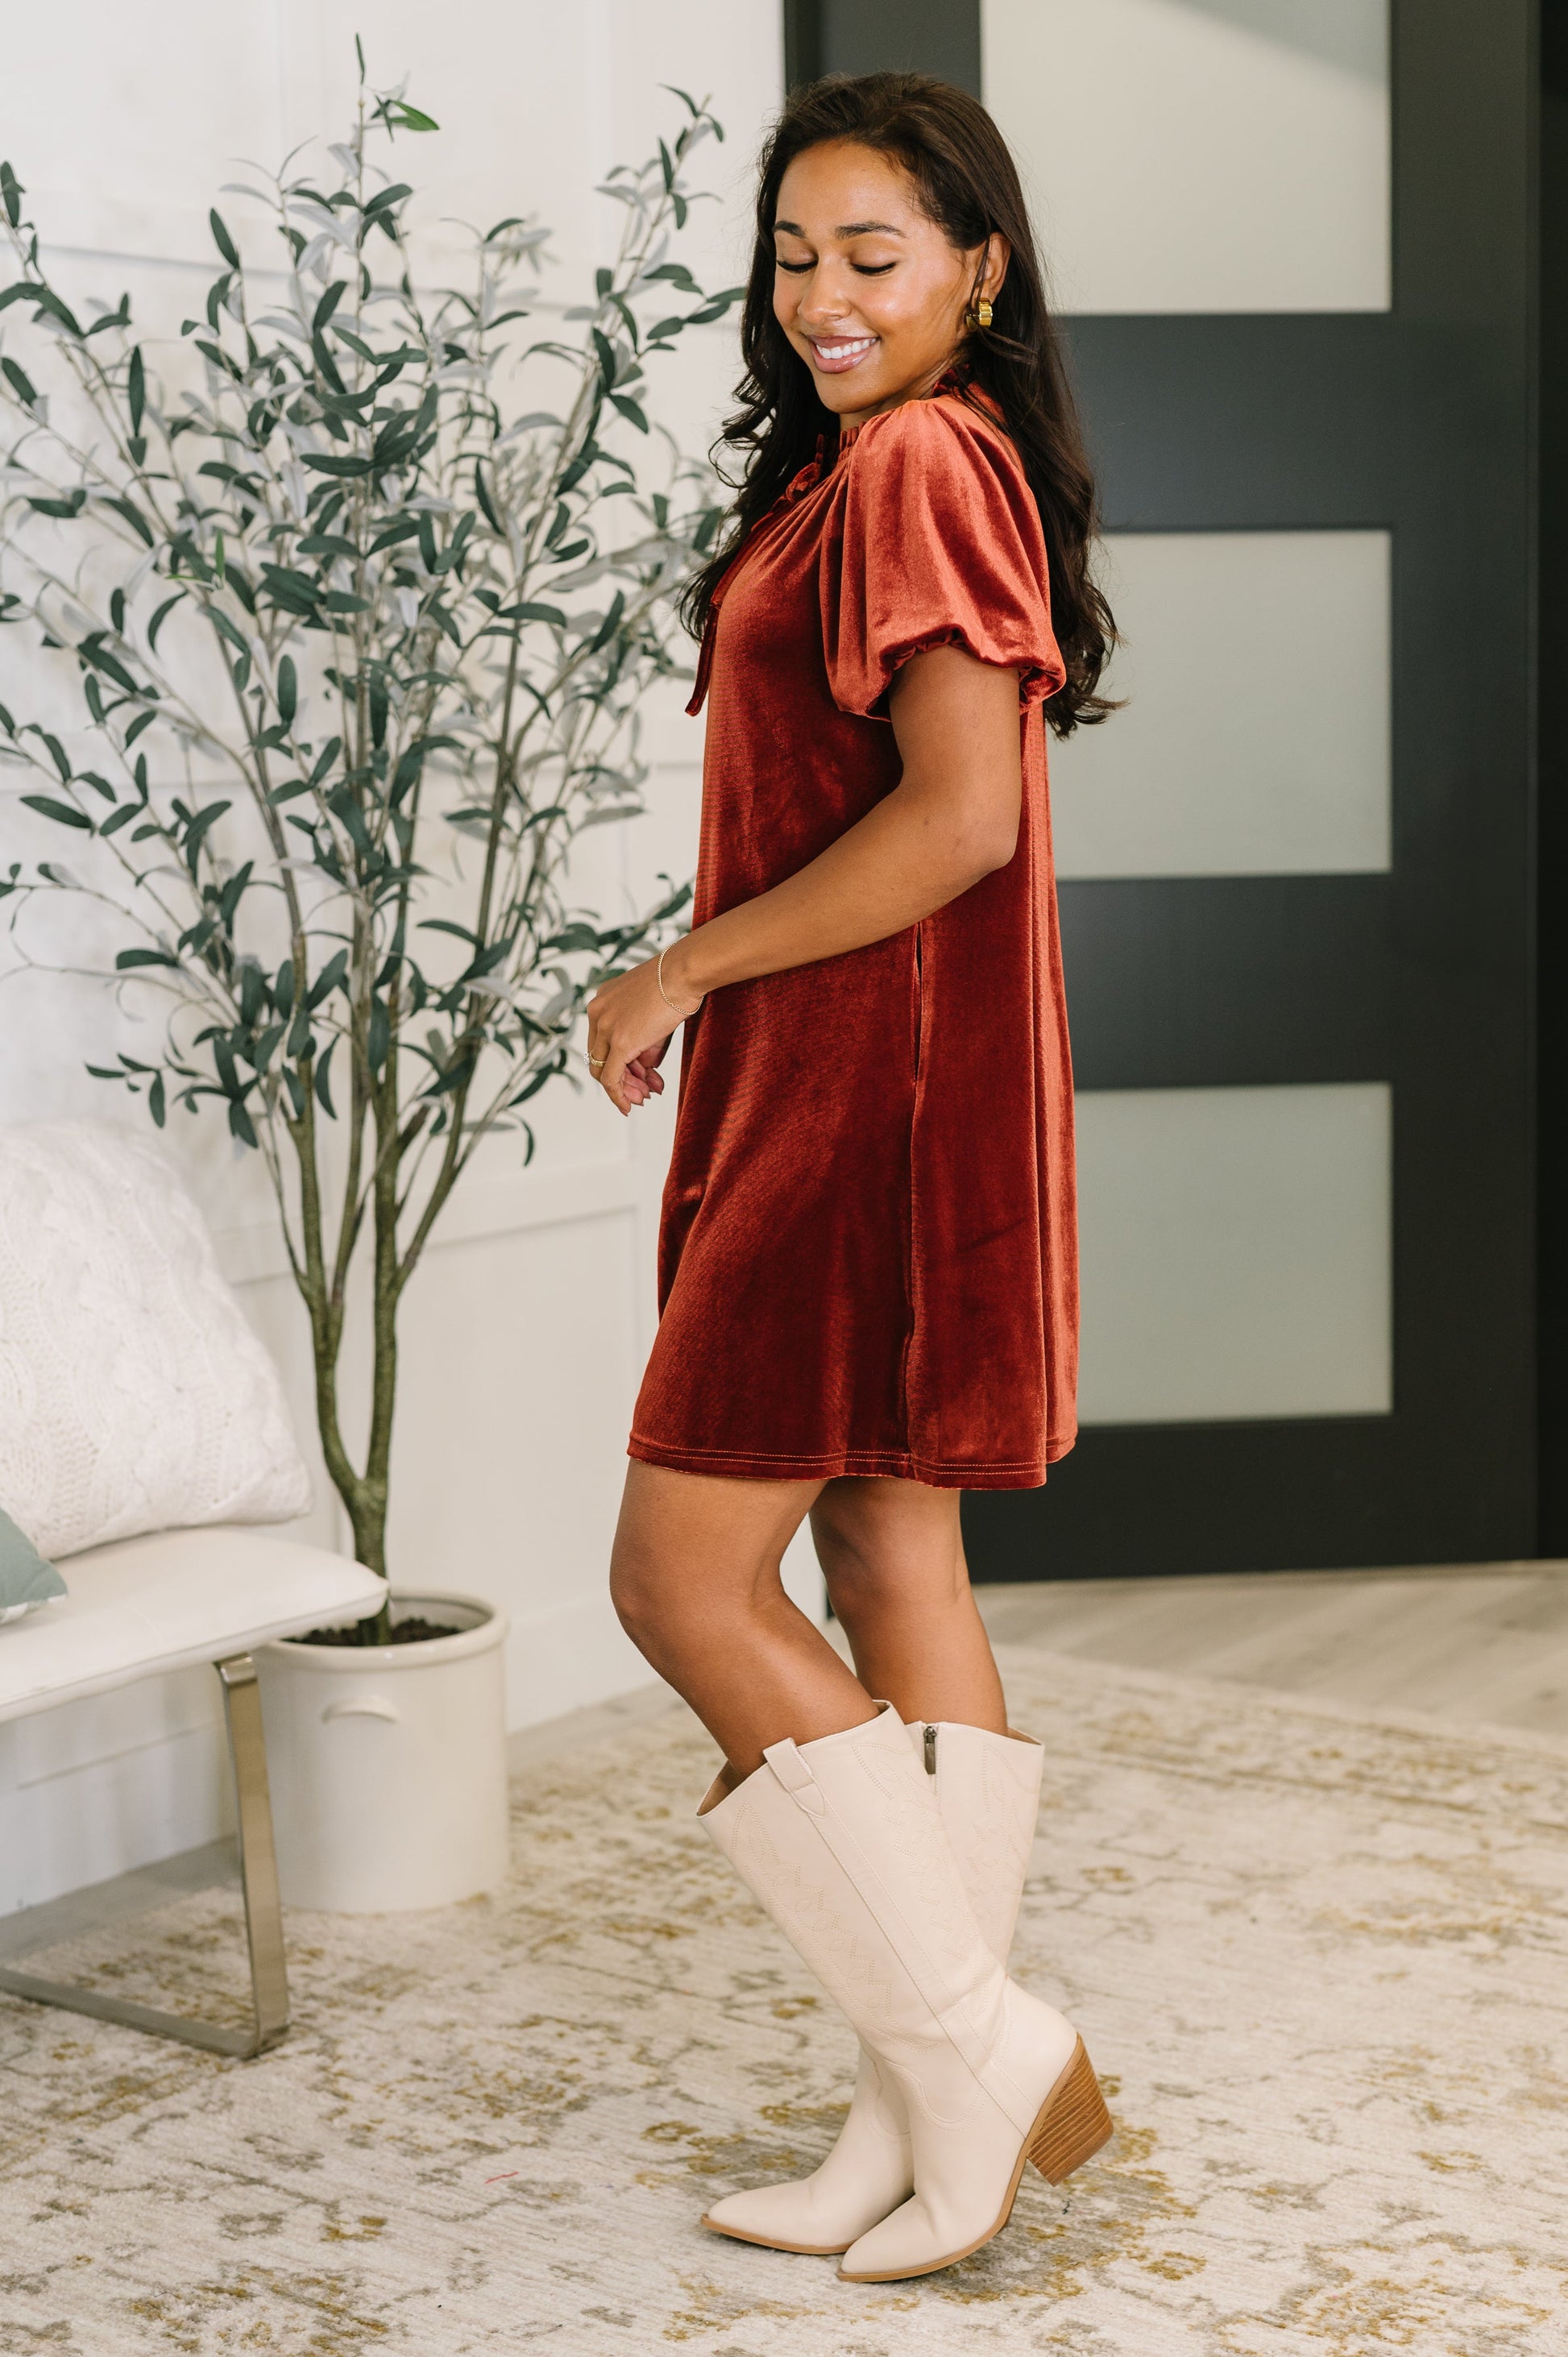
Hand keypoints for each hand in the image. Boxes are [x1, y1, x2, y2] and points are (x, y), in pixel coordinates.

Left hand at [585, 945, 703, 1115]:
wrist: (684, 972)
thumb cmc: (677, 985)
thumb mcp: (652, 1014)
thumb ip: (644, 1044)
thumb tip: (645, 1070)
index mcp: (602, 1001)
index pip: (601, 1042)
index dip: (618, 1062)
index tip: (636, 1075)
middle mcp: (597, 1013)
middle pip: (599, 1058)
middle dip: (621, 1079)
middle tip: (639, 1094)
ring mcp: (606, 1027)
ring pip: (603, 1070)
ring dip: (623, 1089)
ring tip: (642, 1099)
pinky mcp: (620, 1042)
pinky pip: (611, 1078)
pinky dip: (618, 1094)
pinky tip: (628, 1105)